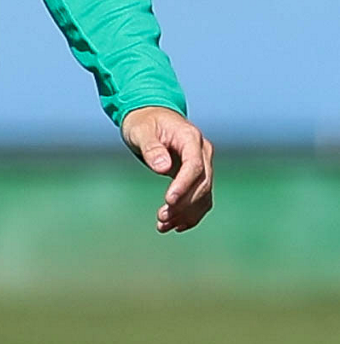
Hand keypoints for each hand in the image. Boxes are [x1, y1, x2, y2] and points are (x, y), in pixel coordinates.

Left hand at [120, 106, 213, 233]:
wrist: (151, 117)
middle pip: (202, 183)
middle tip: (161, 218)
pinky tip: (175, 226)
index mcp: (190, 137)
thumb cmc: (144, 122)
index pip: (195, 165)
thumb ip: (152, 148)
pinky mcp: (197, 176)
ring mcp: (203, 164)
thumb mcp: (141, 130)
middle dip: (183, 203)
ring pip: (203, 195)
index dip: (184, 185)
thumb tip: (163, 169)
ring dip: (186, 213)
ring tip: (163, 226)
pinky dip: (189, 214)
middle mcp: (202, 151)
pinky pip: (200, 198)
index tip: (168, 200)